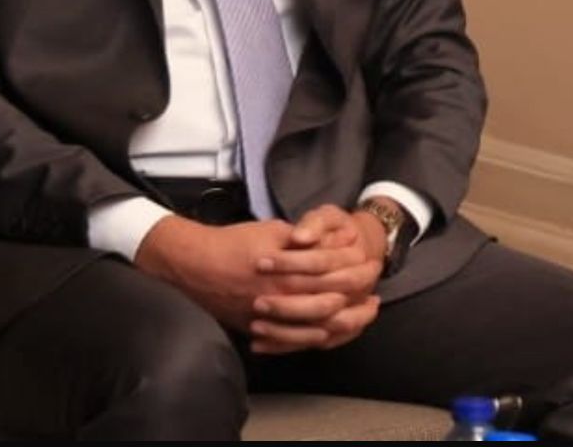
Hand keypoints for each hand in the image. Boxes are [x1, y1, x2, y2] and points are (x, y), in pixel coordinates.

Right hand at [135, 204, 383, 355]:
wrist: (197, 266)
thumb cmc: (235, 243)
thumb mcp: (273, 231)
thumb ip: (304, 239)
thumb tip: (331, 242)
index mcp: (291, 272)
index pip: (336, 276)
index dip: (357, 271)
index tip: (372, 266)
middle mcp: (286, 300)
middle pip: (333, 306)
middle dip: (358, 300)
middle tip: (375, 295)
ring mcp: (274, 320)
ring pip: (318, 329)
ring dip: (343, 324)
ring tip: (360, 317)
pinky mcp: (262, 330)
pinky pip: (294, 342)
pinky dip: (314, 339)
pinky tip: (327, 334)